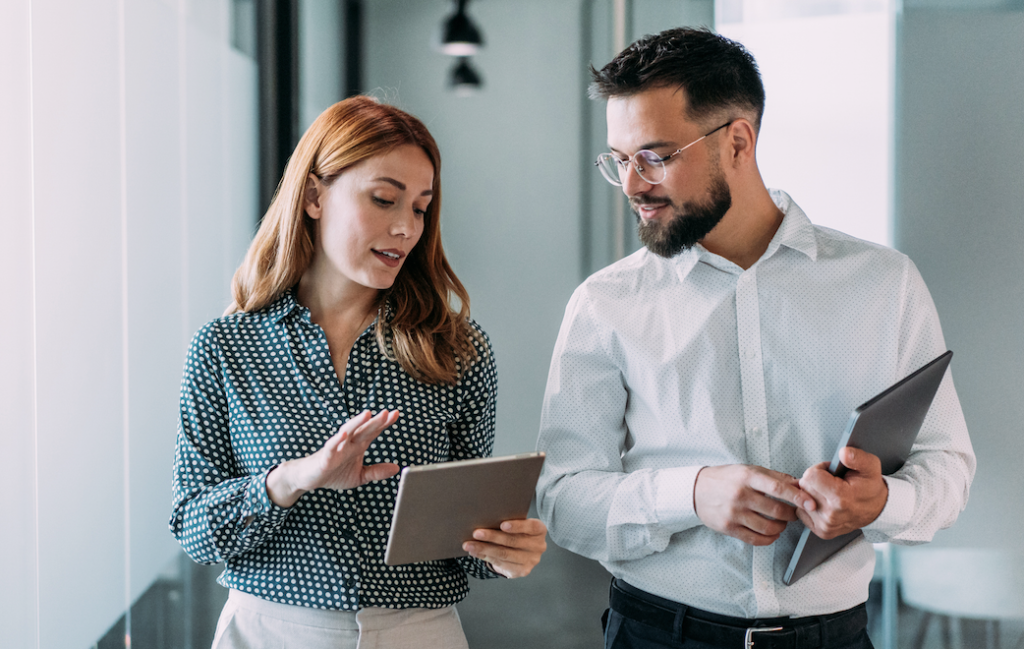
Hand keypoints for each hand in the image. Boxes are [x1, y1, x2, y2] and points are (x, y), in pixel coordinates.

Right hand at [266, 410, 400, 507]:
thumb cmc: (334, 473)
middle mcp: (349, 443)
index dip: (384, 423)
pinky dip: (337, 439)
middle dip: (375, 421)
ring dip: (357, 422)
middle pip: (364, 429)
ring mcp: (337, 447)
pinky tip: (344, 433)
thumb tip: (397, 468)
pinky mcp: (325, 456)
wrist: (310, 478)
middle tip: (387, 412)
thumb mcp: (360, 476)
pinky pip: (331, 446)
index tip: (396, 414)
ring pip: (348, 432)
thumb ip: (376, 471)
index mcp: (358, 446)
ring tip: (368, 414)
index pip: (373, 432)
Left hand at [463, 518, 546, 577]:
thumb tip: (483, 519)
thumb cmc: (516, 532)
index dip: (517, 526)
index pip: (531, 527)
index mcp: (539, 530)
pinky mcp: (522, 571)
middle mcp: (538, 546)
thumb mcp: (517, 525)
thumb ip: (506, 523)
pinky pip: (501, 564)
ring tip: (469, 545)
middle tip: (476, 533)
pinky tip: (475, 552)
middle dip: (492, 537)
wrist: (522, 552)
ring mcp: (531, 560)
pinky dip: (486, 557)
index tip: (502, 525)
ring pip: (505, 554)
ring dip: (484, 549)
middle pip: (513, 541)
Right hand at [694, 464, 815, 545]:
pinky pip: (755, 539)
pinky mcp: (729, 528)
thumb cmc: (726, 478)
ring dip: (781, 528)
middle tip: (794, 514)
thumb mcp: (748, 470)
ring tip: (781, 523)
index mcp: (747, 477)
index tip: (811, 503)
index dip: (797, 497)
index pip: (778, 488)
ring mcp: (734, 513)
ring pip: (768, 528)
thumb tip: (799, 484)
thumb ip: (774, 477)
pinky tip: (772, 533)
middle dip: (791, 515)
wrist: (696, 489)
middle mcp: (740, 495)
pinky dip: (769, 539)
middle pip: (776, 511)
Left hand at [796, 447, 888, 539]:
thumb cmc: (870, 486)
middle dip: (814, 481)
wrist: (877, 509)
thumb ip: (857, 456)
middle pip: (804, 487)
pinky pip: (802, 512)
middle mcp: (831, 515)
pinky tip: (824, 503)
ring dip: (812, 493)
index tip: (830, 473)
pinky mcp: (822, 532)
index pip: (810, 476)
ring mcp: (826, 525)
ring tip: (829, 493)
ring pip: (801, 500)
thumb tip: (843, 453)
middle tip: (830, 482)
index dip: (819, 470)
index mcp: (840, 498)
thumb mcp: (870, 466)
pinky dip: (810, 505)